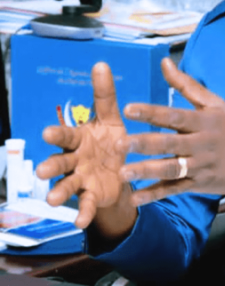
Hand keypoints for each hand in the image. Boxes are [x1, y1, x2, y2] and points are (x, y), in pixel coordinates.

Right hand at [36, 63, 127, 228]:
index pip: (65, 135)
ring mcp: (81, 179)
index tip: (47, 134)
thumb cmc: (110, 139)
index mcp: (79, 138)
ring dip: (58, 192)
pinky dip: (82, 213)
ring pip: (66, 185)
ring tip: (52, 200)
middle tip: (41, 170)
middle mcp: (74, 159)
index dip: (56, 135)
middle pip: (59, 162)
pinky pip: (84, 205)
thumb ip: (104, 94)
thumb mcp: (110, 116)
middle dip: (50, 165)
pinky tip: (80, 222)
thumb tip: (101, 63)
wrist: (121, 168)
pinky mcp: (91, 195)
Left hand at [118, 58, 224, 211]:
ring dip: (146, 172)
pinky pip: (174, 190)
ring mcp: (200, 167)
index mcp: (205, 121)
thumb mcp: (216, 104)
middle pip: (170, 144)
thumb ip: (186, 85)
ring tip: (122, 173)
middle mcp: (202, 144)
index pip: (176, 116)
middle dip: (143, 144)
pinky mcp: (199, 185)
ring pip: (171, 170)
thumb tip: (164, 62)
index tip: (128, 109)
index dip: (152, 112)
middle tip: (117, 145)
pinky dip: (155, 195)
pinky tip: (135, 198)